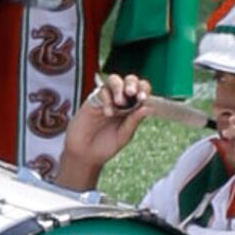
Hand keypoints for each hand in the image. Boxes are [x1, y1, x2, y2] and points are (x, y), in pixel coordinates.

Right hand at [54, 70, 156, 192]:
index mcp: (132, 108)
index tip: (144, 98)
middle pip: (129, 81)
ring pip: (114, 80)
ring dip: (119, 88)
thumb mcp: (124, 135)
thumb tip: (149, 108)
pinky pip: (101, 91)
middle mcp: (120, 100)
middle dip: (132, 84)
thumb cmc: (106, 145)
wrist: (85, 154)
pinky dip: (107, 100)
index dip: (144, 90)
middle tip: (133, 94)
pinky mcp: (92, 100)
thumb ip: (134, 121)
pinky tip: (108, 113)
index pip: (141, 91)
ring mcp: (106, 99)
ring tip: (120, 102)